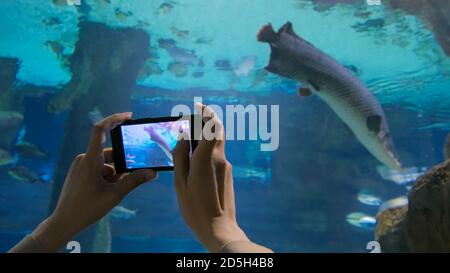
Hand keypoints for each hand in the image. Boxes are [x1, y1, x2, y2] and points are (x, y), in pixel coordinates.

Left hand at [32, 112, 157, 251]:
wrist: (64, 222)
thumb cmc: (87, 208)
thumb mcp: (115, 194)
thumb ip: (135, 181)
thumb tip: (152, 172)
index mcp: (90, 159)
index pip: (100, 130)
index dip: (114, 119)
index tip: (128, 116)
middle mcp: (84, 159)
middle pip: (110, 154)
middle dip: (122, 165)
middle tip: (130, 177)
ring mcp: (81, 167)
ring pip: (105, 164)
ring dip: (115, 174)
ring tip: (115, 191)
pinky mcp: (80, 174)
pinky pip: (98, 169)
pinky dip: (108, 177)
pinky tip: (108, 192)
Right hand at [172, 104, 249, 251]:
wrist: (219, 228)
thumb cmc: (195, 208)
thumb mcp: (180, 183)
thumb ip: (180, 157)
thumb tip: (183, 138)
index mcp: (208, 159)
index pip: (212, 127)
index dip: (206, 113)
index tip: (197, 106)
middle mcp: (220, 159)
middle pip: (217, 131)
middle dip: (207, 120)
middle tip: (194, 116)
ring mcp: (226, 166)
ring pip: (217, 142)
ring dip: (206, 135)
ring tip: (189, 138)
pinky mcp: (227, 173)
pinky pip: (216, 154)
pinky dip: (207, 148)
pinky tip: (194, 157)